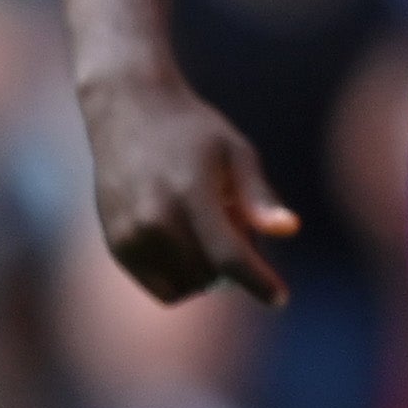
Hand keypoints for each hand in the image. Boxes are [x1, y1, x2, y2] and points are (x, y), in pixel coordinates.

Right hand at [76, 72, 297, 304]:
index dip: (259, 282)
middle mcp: (155, 218)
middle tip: (235, 233)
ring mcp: (131, 234)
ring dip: (205, 277)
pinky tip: (185, 245)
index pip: (229, 257)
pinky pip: (159, 286)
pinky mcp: (117, 244)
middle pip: (208, 277)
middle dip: (232, 270)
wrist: (126, 109)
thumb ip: (259, 196)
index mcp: (190, 193)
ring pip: (183, 288)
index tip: (279, 298)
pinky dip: (180, 278)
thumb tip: (290, 230)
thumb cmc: (191, 130)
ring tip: (207, 237)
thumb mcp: (235, 152)